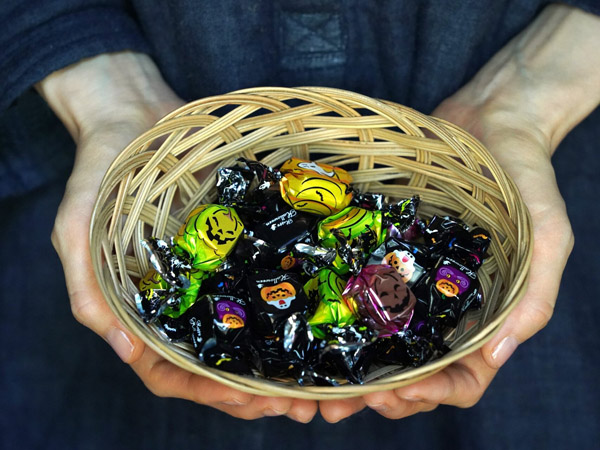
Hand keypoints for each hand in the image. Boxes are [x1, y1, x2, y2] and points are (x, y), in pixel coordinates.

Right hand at [38, 52, 317, 421]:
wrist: (136, 113)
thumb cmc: (99, 169)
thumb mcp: (76, 225)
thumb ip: (89, 286)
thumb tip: (123, 349)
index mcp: (141, 309)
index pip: (170, 370)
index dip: (207, 393)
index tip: (248, 402)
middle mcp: (182, 302)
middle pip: (217, 365)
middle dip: (255, 393)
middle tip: (300, 406)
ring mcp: (212, 276)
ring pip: (246, 336)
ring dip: (278, 366)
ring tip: (318, 385)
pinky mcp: (237, 248)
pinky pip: (262, 286)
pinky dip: (287, 313)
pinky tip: (320, 323)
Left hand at [320, 4, 599, 421]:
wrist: (490, 121)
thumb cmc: (527, 179)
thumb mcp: (547, 236)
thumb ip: (534, 296)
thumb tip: (497, 356)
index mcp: (488, 315)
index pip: (464, 378)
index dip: (432, 395)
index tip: (395, 392)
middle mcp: (447, 308)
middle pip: (416, 371)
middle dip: (383, 393)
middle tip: (342, 399)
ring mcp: (416, 283)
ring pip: (385, 343)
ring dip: (356, 368)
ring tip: (321, 380)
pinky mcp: (390, 255)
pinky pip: (367, 294)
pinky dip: (346, 318)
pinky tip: (319, 323)